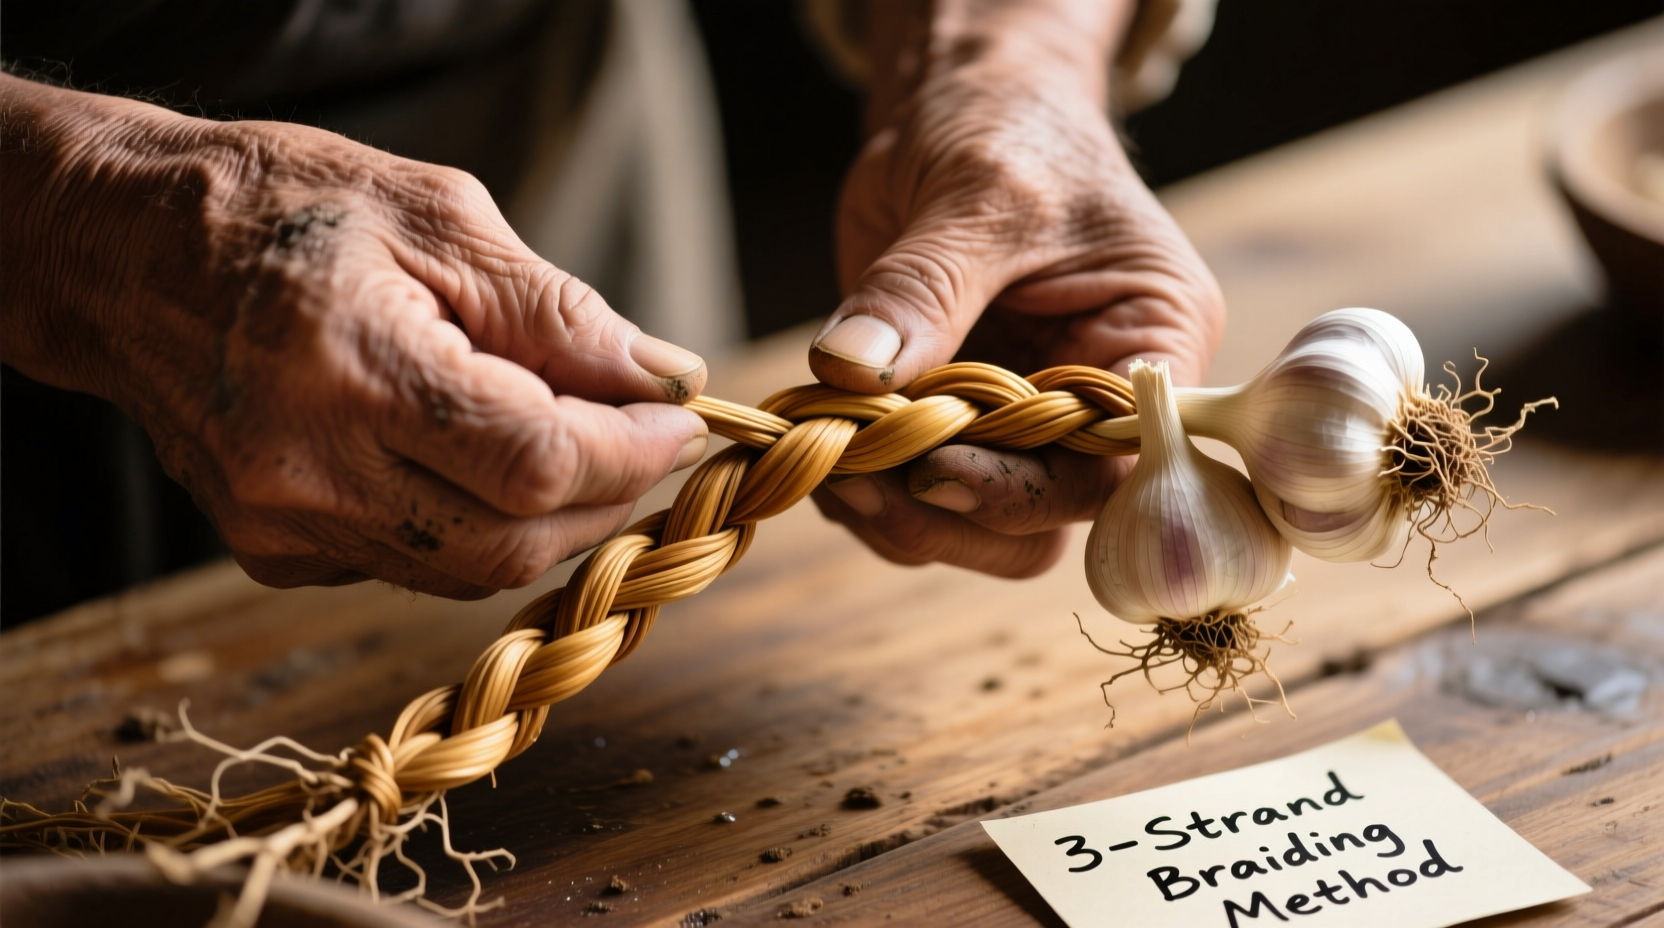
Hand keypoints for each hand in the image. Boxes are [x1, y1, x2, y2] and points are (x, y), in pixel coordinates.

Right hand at [1, 75, 707, 597]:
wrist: (125, 256)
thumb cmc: (281, 211)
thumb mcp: (436, 217)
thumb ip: (557, 312)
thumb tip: (663, 377)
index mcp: (352, 369)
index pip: (535, 459)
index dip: (631, 451)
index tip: (680, 419)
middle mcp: (309, 472)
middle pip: (513, 540)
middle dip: (608, 496)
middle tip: (648, 438)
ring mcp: (284, 528)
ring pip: (471, 569)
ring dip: (554, 521)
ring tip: (584, 446)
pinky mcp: (276, 552)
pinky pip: (416, 561)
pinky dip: (478, 524)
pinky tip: (485, 462)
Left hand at [808, 0, 1224, 577]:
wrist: (959, 106)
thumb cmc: (1005, 128)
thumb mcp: (978, 194)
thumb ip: (922, 289)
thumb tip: (854, 372)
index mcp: (1151, 343)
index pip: (1112, 463)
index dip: (1027, 489)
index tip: (932, 470)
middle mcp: (1097, 405)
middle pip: (1042, 519)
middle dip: (947, 512)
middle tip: (855, 477)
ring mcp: (1023, 424)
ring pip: (976, 524)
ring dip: (895, 513)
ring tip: (825, 461)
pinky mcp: (954, 423)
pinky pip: (916, 492)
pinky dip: (865, 486)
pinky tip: (818, 441)